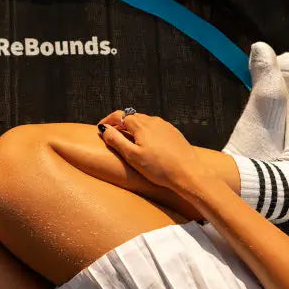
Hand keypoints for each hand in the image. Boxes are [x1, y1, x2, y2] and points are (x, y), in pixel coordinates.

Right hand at [97, 110, 218, 190]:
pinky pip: (155, 127)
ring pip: (144, 121)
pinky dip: (146, 131)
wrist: (188, 173)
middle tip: (112, 133)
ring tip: (128, 138)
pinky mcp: (173, 133)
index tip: (101, 127)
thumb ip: (116, 140)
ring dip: (133, 127)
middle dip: (120, 123)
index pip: (119, 115)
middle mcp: (153, 121)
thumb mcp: (132, 156)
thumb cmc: (159, 168)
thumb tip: (104, 128)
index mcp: (141, 125)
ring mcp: (165, 126)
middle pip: (132, 117)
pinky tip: (147, 142)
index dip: (108, 120)